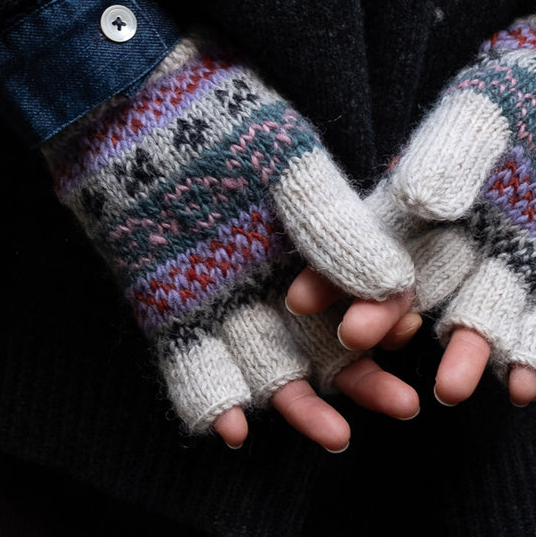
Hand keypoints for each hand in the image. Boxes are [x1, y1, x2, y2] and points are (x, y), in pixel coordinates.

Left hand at [43, 36, 415, 448]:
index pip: (363, 290)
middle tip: (401, 407)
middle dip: (363, 377)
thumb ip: (335, 222)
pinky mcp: (168, 308)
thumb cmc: (216, 116)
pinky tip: (235, 430)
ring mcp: (220, 295)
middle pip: (326, 339)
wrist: (126, 98)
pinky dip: (212, 399)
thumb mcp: (287, 163)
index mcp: (308, 235)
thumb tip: (396, 284)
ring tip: (335, 438)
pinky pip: (192, 365)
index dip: (389, 317)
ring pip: (268, 361)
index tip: (409, 339)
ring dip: (300, 402)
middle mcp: (270, 273)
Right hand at [291, 8, 535, 405]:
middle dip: (384, 322)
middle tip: (357, 346)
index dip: (336, 274)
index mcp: (427, 205)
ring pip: (481, 319)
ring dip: (465, 354)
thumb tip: (419, 204)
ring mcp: (515, 270)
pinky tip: (523, 388)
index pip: (372, 247)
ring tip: (447, 390)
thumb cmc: (533, 89)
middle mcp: (462, 247)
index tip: (302, 301)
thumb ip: (451, 153)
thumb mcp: (487, 112)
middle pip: (415, 293)